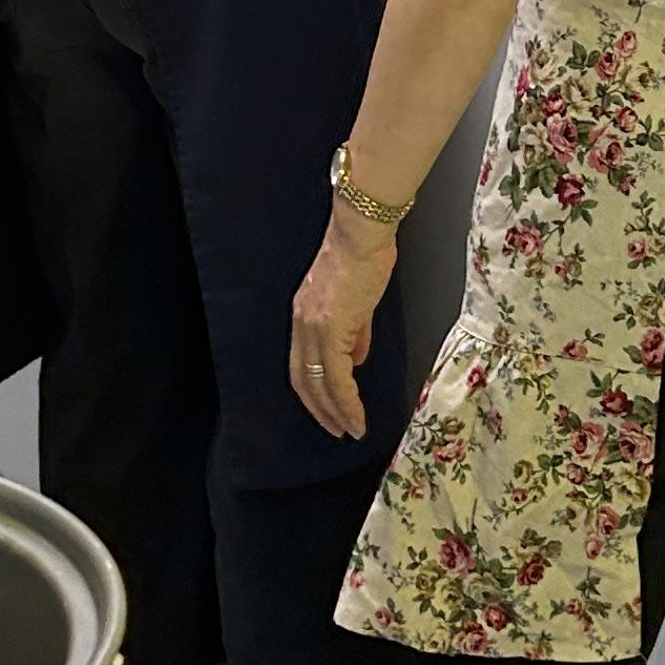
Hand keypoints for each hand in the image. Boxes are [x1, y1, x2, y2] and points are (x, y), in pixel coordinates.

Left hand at [289, 204, 392, 439]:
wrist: (363, 233)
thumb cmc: (364, 256)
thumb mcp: (354, 300)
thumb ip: (354, 332)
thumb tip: (354, 360)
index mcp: (303, 316)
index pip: (301, 365)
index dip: (314, 392)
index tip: (330, 411)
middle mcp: (302, 324)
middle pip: (303, 380)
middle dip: (321, 411)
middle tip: (338, 431)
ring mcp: (314, 328)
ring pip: (320, 384)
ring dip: (336, 412)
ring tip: (351, 430)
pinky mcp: (332, 329)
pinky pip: (337, 377)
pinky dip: (346, 401)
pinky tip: (357, 414)